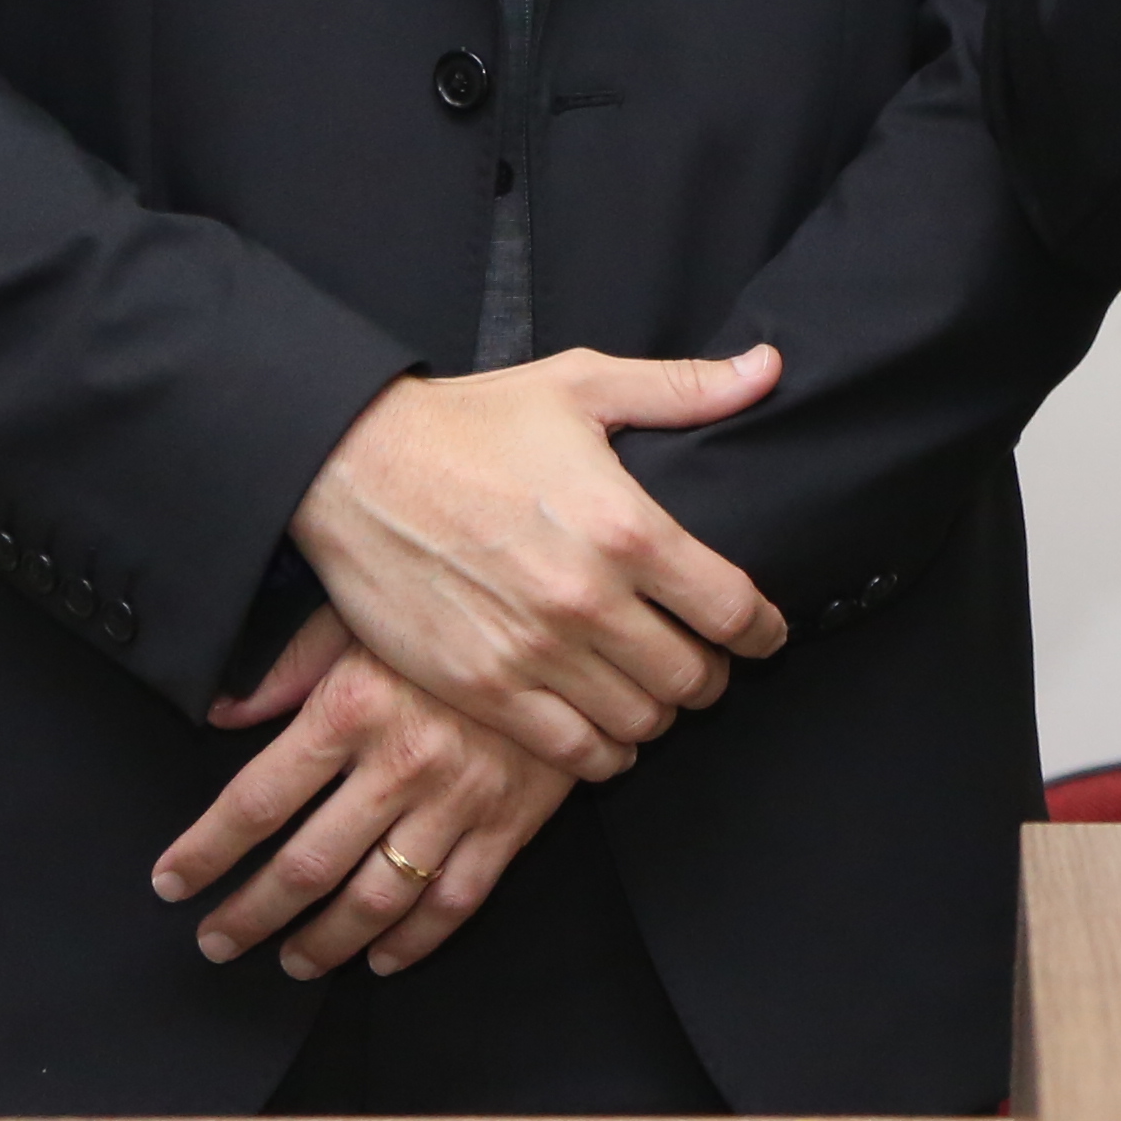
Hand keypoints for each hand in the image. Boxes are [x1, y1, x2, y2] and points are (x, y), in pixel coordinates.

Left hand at [151, 608, 573, 979]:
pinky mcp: (513, 819)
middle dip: (249, 915)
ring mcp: (460, 798)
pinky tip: (382, 958)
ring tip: (290, 961)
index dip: (203, 852)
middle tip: (216, 941)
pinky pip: (455, 901)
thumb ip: (291, 665)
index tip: (171, 882)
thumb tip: (222, 712)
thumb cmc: (459, 605)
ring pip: (375, 898)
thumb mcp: (365, 611)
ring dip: (322, 943)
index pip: (254, 802)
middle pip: (304, 866)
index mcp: (352, 706)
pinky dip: (415, 942)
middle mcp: (400, 762)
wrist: (575, 610)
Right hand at [287, 347, 790, 775]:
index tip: (767, 635)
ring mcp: (533, 653)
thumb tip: (769, 367)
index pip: (733, 608)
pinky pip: (571, 752)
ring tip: (654, 692)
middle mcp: (588, 601)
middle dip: (714, 676)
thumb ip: (684, 388)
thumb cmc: (471, 423)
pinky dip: (603, 753)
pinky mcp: (482, 689)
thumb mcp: (582, 385)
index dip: (764, 632)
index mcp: (627, 528)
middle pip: (694, 678)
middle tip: (706, 663)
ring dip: (659, 714)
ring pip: (639, 722)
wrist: (351, 469)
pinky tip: (606, 731)